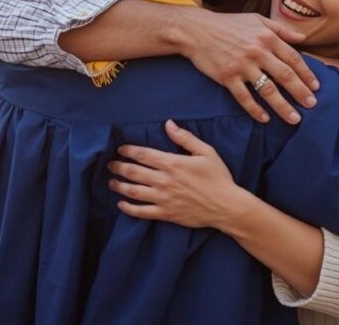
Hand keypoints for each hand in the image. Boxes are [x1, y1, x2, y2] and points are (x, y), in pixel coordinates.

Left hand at [108, 120, 251, 229]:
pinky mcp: (166, 214)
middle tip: (111, 165)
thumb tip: (168, 124)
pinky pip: (141, 212)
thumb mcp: (206, 152)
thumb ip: (185, 138)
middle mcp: (164, 180)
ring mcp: (163, 198)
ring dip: (119, 186)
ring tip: (112, 182)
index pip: (142, 154)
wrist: (226, 206)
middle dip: (118, 167)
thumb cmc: (218, 177)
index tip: (120, 149)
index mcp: (172, 163)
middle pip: (133, 172)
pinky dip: (129, 208)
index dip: (128, 151)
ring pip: (133, 191)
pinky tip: (121, 204)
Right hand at [172, 9, 318, 123]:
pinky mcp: (227, 77)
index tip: (316, 87)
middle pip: (285, 76)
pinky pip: (244, 97)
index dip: (306, 74)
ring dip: (283, 106)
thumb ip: (280, 29)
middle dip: (301, 92)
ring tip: (294, 118)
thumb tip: (302, 38)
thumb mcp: (256, 19)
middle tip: (312, 105)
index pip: (293, 58)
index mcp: (267, 37)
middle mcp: (257, 52)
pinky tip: (265, 119)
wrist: (196, 30)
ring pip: (267, 90)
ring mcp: (242, 66)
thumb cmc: (228, 24)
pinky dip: (255, 110)